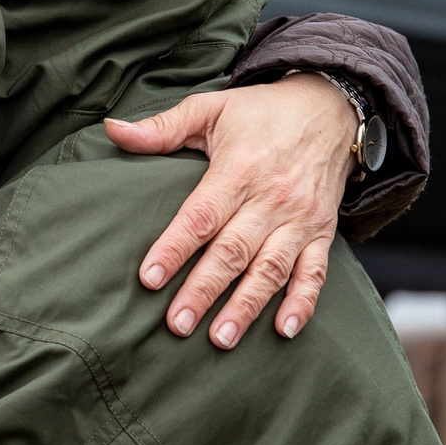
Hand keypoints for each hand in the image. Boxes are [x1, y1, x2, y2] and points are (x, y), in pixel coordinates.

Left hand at [104, 72, 355, 347]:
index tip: (149, 279)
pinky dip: (303, 302)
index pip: (201, 216)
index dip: (174, 248)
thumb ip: (161, 127)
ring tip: (220, 339)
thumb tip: (113, 130)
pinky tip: (285, 329)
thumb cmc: (262, 111)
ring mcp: (299, 219)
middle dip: (204, 291)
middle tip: (176, 325)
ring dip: (247, 306)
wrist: (332, 105)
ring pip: (271, 269)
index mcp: (238, 170)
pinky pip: (315, 271)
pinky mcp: (322, 231)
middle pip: (232, 252)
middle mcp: (271, 199)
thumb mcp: (210, 108)